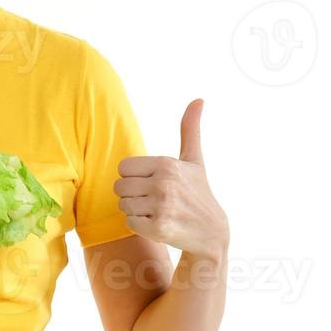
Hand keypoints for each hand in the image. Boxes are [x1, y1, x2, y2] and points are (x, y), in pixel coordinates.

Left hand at [115, 99, 229, 260]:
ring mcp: (161, 207)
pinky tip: (156, 224)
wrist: (211, 232)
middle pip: (119, 187)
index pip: (123, 167)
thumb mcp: (194, 160)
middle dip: (131, 194)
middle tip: (151, 199)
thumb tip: (199, 99)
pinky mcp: (158, 228)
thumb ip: (190, 129)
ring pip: (123, 205)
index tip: (150, 182)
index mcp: (166, 164)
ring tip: (155, 211)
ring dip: (134, 211)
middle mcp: (163, 183)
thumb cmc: (198, 192)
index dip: (133, 176)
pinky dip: (139, 225)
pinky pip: (129, 223)